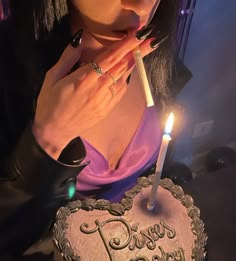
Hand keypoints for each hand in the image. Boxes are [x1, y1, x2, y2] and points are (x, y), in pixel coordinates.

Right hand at [33, 30, 156, 158]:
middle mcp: (97, 90)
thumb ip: (67, 58)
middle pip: (121, 67)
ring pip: (123, 80)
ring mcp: (104, 102)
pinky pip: (120, 93)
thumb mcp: (52, 78)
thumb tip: (80, 40)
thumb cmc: (49, 104)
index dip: (125, 45)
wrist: (54, 132)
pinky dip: (125, 80)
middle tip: (149, 41)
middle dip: (135, 52)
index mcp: (83, 79)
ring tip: (140, 52)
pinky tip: (127, 73)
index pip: (109, 58)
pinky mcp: (106, 111)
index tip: (137, 35)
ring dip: (132, 65)